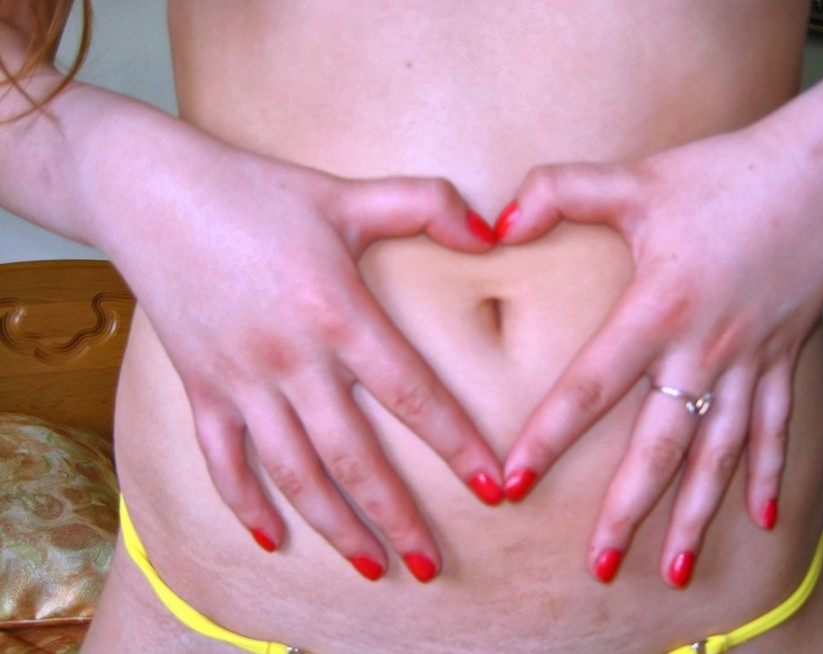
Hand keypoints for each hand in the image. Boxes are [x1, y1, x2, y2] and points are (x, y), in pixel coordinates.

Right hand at [96, 123, 503, 581]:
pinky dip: (245, 505)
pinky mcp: (200, 388)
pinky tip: (273, 540)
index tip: (491, 490)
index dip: (457, 446)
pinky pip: (222, 461)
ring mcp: (241, 380)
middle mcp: (291, 359)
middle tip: (432, 565)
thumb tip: (493, 230)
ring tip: (372, 568)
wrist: (150, 192)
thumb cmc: (256, 191)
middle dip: (398, 517)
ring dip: (335, 528)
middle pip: (355, 458)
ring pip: (294, 473)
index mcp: (336, 312)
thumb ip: (426, 205)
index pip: (412, 394)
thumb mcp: (346, 193)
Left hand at [496, 122, 822, 585]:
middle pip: (658, 447)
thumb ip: (560, 191)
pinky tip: (760, 520)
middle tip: (598, 565)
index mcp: (659, 308)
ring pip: (718, 455)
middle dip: (626, 511)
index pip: (591, 387)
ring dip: (694, 515)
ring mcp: (749, 360)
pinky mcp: (784, 357)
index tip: (514, 483)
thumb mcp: (637, 177)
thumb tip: (497, 221)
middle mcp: (704, 348)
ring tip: (672, 568)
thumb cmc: (728, 173)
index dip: (548, 437)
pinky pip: (778, 428)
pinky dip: (769, 476)